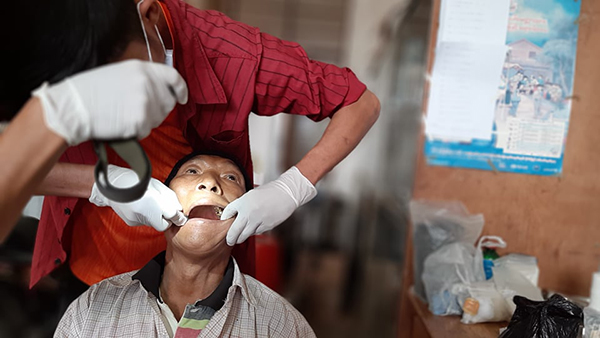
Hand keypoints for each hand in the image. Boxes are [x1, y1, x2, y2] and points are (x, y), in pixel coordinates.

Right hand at [32, 59, 187, 144]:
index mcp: (142, 68)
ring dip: (146, 120)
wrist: (73, 107)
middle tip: (137, 110)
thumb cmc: (90, 91)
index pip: (173, 77)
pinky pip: (147, 130)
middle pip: (168, 102)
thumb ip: (143, 79)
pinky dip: (136, 131)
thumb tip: (160, 90)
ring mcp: (146, 103)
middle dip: (158, 109)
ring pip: (158, 118)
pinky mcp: (140, 121)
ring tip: (123, 115)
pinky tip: (120, 124)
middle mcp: (148, 84)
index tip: (182, 97)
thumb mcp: (119, 73)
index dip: (181, 89)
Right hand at [89, 165, 184, 231]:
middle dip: (166, 219)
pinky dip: (145, 216)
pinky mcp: (131, 222)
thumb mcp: (158, 186)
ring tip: (148, 203)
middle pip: (163, 224)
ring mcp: (137, 219)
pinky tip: (140, 206)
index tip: (181, 217)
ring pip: (153, 223)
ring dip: (155, 216)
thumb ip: (170, 199)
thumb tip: (178, 210)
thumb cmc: (138, 181)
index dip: (178, 217)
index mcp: (154, 203)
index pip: (172, 217)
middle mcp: (145, 214)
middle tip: (164, 209)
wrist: (113, 184)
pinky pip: (144, 222)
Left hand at [221, 167, 316, 244]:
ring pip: (245, 235)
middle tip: (230, 240)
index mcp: (242, 202)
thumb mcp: (250, 195)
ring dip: (242, 237)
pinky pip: (256, 233)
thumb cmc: (268, 192)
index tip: (224, 224)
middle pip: (234, 232)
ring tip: (240, 237)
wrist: (286, 193)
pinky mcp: (266, 226)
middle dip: (230, 239)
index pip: (227, 215)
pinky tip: (255, 227)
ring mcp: (257, 221)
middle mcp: (248, 213)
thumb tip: (232, 216)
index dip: (224, 220)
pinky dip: (254, 232)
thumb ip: (240, 205)